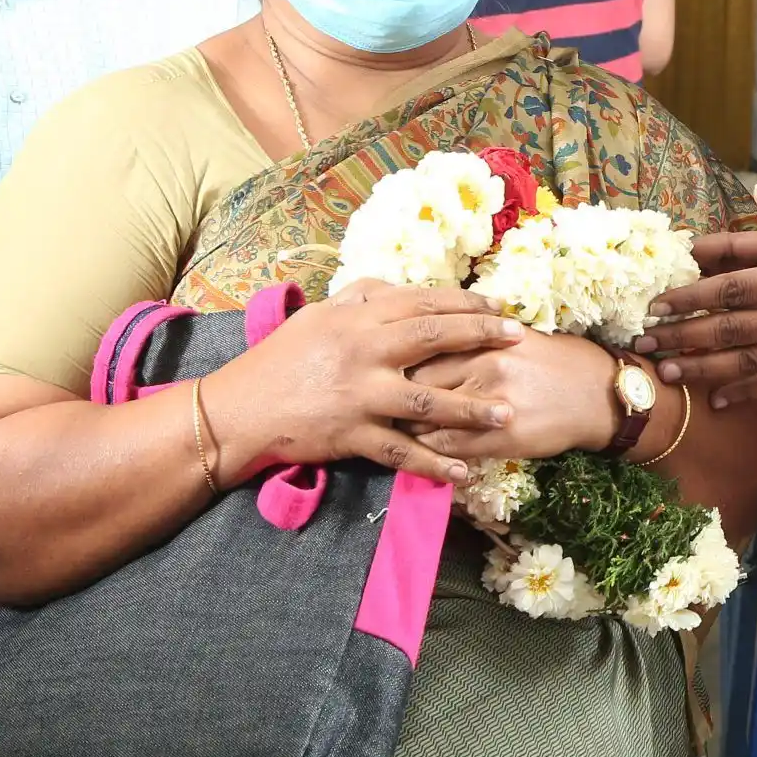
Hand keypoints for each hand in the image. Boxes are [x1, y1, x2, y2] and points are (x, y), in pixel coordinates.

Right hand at [201, 281, 523, 484]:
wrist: (236, 410)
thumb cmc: (279, 360)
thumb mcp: (317, 317)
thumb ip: (359, 297)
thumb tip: (397, 285)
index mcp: (357, 319)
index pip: (422, 303)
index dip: (464, 304)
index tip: (499, 307)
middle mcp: (364, 351)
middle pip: (434, 338)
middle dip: (482, 338)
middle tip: (520, 340)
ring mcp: (360, 395)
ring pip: (427, 399)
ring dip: (471, 408)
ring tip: (508, 413)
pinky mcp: (352, 435)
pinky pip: (401, 451)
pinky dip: (433, 462)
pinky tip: (462, 470)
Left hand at [408, 333, 617, 463]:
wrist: (599, 396)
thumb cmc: (558, 361)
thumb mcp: (517, 337)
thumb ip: (476, 336)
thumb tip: (432, 332)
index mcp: (487, 339)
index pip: (426, 345)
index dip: (401, 357)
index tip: (389, 365)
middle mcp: (486, 367)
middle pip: (418, 379)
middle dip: (396, 390)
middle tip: (383, 398)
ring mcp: (492, 405)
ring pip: (428, 416)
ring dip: (407, 424)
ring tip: (399, 425)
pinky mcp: (500, 439)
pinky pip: (450, 446)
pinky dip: (430, 450)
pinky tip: (424, 449)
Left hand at [638, 184, 756, 406]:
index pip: (733, 290)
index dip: (692, 297)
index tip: (659, 303)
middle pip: (729, 331)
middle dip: (682, 337)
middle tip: (644, 343)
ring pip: (746, 363)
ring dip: (703, 369)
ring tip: (668, 373)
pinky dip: (745, 394)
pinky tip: (718, 401)